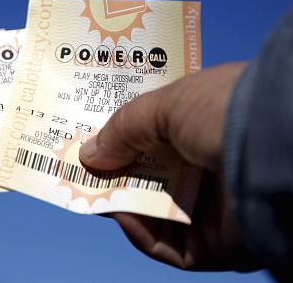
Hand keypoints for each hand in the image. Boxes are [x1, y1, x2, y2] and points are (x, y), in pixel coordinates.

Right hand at [79, 62, 260, 270]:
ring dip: (122, 205)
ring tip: (90, 192)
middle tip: (81, 170)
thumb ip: (122, 129)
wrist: (276, 143)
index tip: (92, 142)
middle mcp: (213, 167)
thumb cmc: (224, 110)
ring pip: (158, 216)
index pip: (158, 140)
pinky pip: (171, 248)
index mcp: (207, 129)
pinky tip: (121, 215)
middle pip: (154, 179)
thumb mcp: (165, 107)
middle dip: (116, 175)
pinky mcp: (219, 243)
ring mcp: (217, 207)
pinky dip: (141, 234)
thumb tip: (88, 155)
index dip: (123, 141)